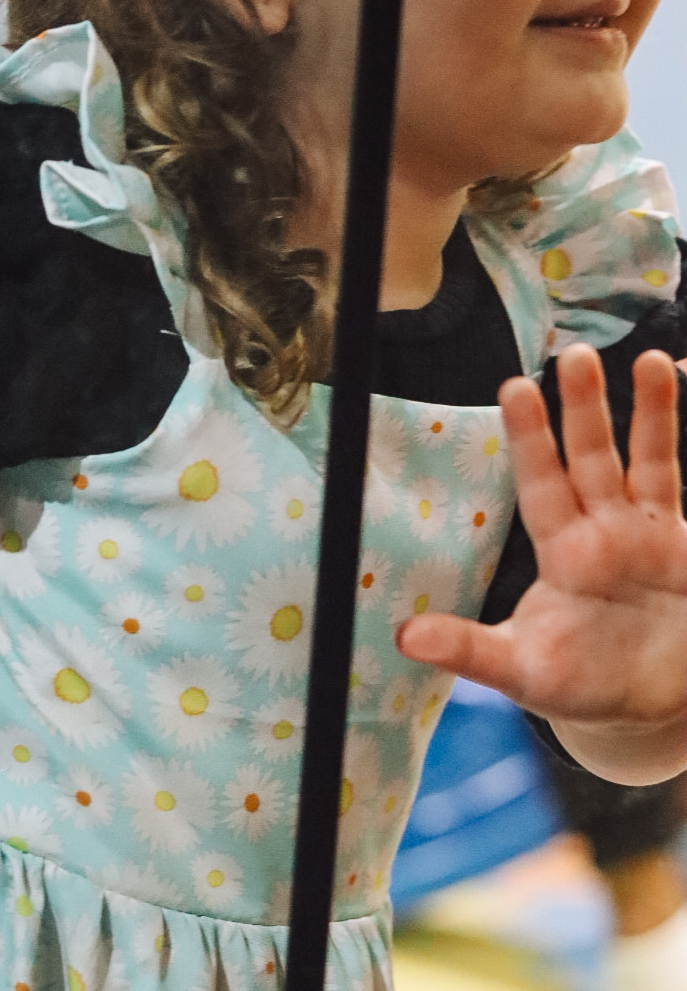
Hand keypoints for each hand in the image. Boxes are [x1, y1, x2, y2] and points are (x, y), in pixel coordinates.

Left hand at [397, 342, 686, 783]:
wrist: (648, 708)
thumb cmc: (577, 683)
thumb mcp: (522, 670)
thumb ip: (470, 650)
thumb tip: (406, 637)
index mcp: (562, 551)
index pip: (541, 483)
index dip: (530, 438)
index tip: (515, 388)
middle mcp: (603, 530)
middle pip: (593, 458)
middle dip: (585, 408)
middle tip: (574, 356)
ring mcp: (648, 533)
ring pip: (649, 461)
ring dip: (652, 414)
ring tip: (654, 362)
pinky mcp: (685, 545)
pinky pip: (683, 486)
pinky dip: (684, 445)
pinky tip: (683, 389)